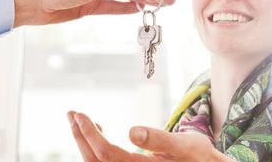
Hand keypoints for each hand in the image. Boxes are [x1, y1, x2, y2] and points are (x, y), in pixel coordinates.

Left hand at [67, 111, 232, 161]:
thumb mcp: (185, 145)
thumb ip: (159, 139)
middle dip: (80, 137)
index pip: (106, 154)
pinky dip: (96, 149)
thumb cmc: (198, 157)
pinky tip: (99, 134)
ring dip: (86, 143)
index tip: (80, 115)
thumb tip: (132, 132)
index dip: (89, 135)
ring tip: (82, 122)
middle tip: (72, 115)